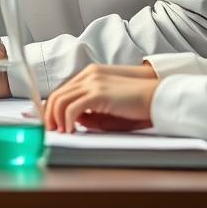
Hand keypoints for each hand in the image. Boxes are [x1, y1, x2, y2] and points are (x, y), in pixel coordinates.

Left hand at [43, 63, 159, 133]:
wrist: (158, 98)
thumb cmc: (136, 106)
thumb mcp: (107, 109)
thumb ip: (88, 112)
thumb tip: (71, 120)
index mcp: (91, 74)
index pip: (62, 90)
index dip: (51, 107)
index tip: (49, 123)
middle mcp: (89, 75)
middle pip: (57, 95)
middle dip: (49, 115)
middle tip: (51, 131)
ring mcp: (93, 82)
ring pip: (60, 100)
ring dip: (56, 119)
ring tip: (61, 133)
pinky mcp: (98, 93)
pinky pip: (72, 108)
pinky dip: (67, 121)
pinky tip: (71, 130)